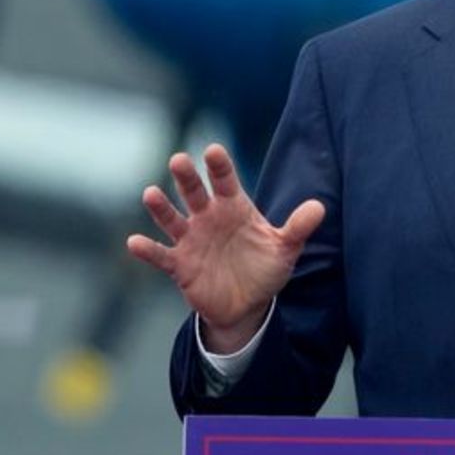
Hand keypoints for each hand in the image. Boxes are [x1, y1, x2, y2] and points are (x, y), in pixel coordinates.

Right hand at [127, 144, 324, 352]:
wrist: (247, 304)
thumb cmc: (265, 268)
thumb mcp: (285, 249)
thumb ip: (298, 228)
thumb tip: (319, 207)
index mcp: (234, 208)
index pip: (225, 182)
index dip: (219, 167)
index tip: (213, 151)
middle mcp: (208, 218)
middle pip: (194, 193)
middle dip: (186, 178)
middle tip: (179, 160)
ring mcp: (191, 240)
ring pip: (172, 219)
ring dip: (161, 208)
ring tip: (151, 194)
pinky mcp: (179, 264)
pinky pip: (161, 255)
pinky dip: (147, 250)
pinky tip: (135, 242)